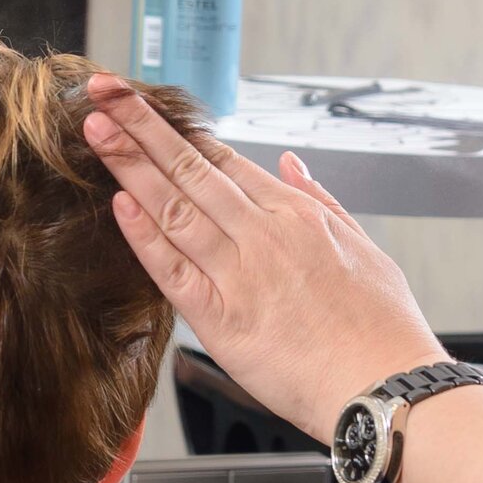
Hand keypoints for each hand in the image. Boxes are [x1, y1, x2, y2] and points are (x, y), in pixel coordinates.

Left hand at [81, 76, 438, 444]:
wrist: (387, 387)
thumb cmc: (382, 329)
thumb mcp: (365, 247)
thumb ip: (323, 200)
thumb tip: (292, 163)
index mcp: (297, 215)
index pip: (224, 160)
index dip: (179, 132)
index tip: (146, 110)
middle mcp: (263, 235)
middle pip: (190, 169)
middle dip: (142, 128)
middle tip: (104, 95)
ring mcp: (240, 274)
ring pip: (174, 207)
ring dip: (131, 165)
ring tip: (96, 130)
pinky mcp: (222, 319)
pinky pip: (172, 270)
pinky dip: (144, 236)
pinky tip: (118, 204)